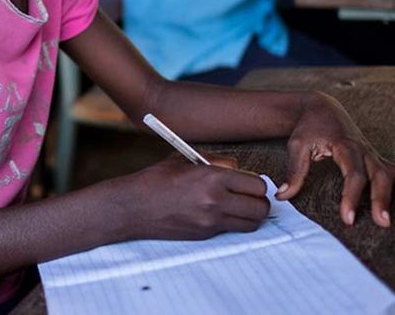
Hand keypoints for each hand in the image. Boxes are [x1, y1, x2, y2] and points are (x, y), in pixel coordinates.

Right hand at [115, 156, 269, 239]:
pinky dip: (233, 223)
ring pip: (251, 223)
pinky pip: (232, 230)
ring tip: (239, 207)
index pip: (256, 185)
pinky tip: (219, 213)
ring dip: (250, 215)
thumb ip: (217, 163)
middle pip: (260, 207)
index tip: (251, 183)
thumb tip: (239, 169)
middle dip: (259, 202)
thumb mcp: (187, 160)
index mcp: (212, 178)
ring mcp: (211, 221)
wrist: (133, 206)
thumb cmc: (157, 179)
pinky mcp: (205, 234)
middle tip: (251, 197)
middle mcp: (215, 201)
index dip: (257, 184)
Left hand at [276, 92, 394, 227]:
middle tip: (384, 223)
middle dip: (383, 200)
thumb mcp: (297, 146)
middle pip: (378, 176)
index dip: (352, 197)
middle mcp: (364, 150)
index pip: (352, 174)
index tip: (348, 218)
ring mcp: (374, 154)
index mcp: (345, 146)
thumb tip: (282, 195)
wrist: (321, 108)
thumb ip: (294, 171)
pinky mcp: (379, 158)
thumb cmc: (308, 128)